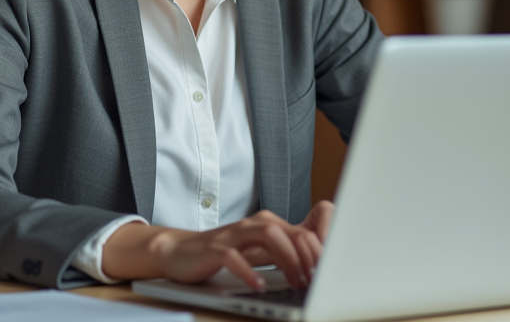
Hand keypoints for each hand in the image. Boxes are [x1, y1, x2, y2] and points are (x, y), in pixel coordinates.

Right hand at [102, 207, 331, 288]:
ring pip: (268, 236)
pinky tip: (258, 284)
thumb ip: (281, 256)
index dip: (317, 253)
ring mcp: (234, 234)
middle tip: (316, 279)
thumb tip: (311, 271)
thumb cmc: (223, 253)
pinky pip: (234, 256)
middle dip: (308, 256)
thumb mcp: (257, 253)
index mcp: (267, 224)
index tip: (327, 274)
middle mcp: (253, 224)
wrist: (181, 251)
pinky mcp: (214, 248)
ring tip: (295, 281)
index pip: (301, 232)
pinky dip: (249, 270)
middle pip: (290, 231)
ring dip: (287, 259)